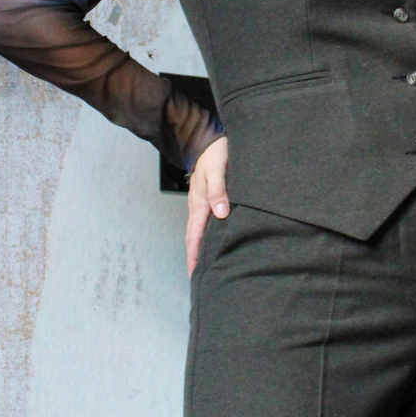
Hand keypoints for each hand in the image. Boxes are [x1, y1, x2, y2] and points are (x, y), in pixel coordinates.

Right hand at [186, 136, 228, 275]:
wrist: (210, 138)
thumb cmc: (215, 153)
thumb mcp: (217, 169)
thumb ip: (219, 190)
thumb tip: (222, 213)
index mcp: (199, 203)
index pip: (195, 236)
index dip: (194, 256)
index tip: (194, 274)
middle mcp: (199, 206)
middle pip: (195, 237)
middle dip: (196, 257)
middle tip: (201, 278)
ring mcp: (203, 203)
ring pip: (201, 230)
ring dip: (202, 247)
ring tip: (209, 265)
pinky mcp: (209, 198)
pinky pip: (207, 221)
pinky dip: (208, 235)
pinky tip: (217, 241)